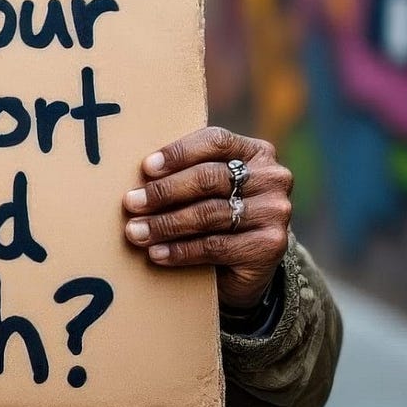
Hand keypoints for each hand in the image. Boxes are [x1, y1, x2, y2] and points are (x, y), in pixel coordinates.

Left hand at [122, 126, 292, 309]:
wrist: (248, 265)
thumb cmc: (216, 215)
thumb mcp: (207, 189)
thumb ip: (186, 173)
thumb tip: (139, 176)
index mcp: (256, 152)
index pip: (215, 141)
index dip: (178, 153)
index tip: (146, 168)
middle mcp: (272, 178)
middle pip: (209, 178)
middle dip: (164, 191)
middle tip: (131, 203)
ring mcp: (275, 211)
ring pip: (209, 213)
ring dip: (165, 224)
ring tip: (136, 232)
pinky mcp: (270, 246)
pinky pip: (215, 246)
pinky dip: (181, 250)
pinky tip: (157, 253)